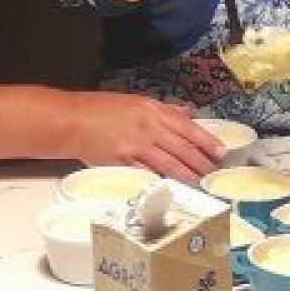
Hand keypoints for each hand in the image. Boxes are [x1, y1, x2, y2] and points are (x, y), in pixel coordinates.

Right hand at [62, 91, 222, 182]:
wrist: (70, 120)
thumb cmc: (96, 110)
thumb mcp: (133, 102)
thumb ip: (160, 110)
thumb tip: (184, 113)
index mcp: (150, 109)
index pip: (186, 125)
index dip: (206, 139)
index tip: (219, 150)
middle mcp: (147, 124)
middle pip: (183, 146)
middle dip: (202, 161)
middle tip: (214, 172)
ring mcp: (137, 143)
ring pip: (171, 162)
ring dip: (188, 174)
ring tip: (201, 183)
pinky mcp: (125, 160)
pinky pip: (149, 172)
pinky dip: (163, 181)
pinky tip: (173, 188)